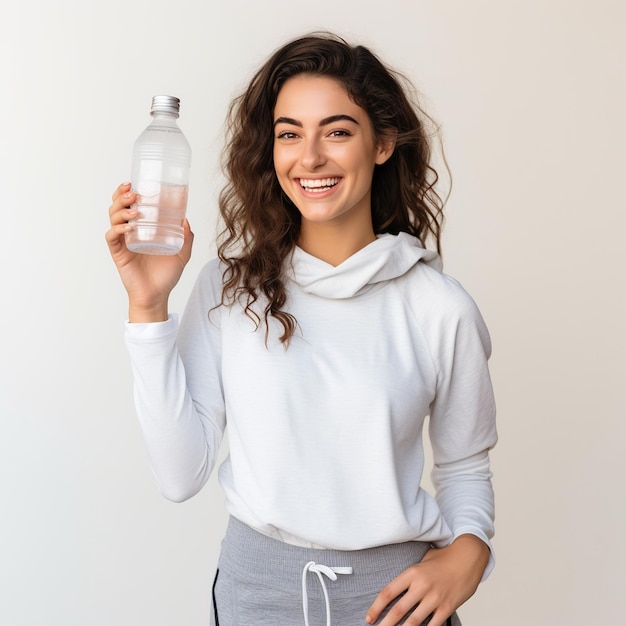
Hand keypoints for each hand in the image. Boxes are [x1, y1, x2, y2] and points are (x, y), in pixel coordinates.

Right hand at [105, 182, 193, 321]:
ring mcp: (122, 243)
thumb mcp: (182, 254)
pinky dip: (117, 229)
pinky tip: (127, 227)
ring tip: (135, 210)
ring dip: (121, 210)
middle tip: (132, 192)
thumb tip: (186, 220)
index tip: (133, 183)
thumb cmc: (166, 276)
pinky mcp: (118, 254)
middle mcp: (128, 233)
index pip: (129, 206)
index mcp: (140, 230)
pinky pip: (112, 237)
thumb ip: (186, 238)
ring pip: (113, 219)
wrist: (157, 295)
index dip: (126, 193)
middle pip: (117, 208)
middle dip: (121, 196)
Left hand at [366, 534, 489, 625]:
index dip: (376, 607)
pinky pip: (433, 625)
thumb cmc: (445, 557)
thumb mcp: (423, 559)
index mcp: (412, 572)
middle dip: (385, 624)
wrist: (469, 556)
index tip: (369, 617)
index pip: (388, 592)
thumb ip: (411, 574)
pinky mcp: (448, 607)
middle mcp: (422, 586)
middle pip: (398, 610)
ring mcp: (435, 598)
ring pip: (414, 621)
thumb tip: (399, 587)